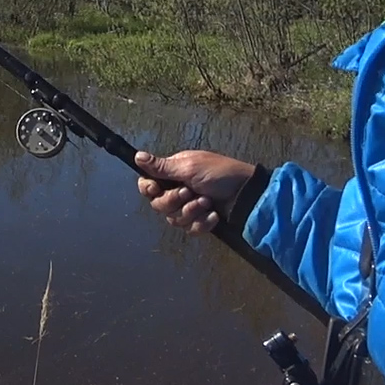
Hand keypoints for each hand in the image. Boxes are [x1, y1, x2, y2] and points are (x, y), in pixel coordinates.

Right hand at [135, 149, 256, 234]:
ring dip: (191, 212)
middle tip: (189, 192)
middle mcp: (177, 190)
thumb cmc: (220, 174)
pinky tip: (214, 215)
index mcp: (172, 173)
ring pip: (173, 219)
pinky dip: (202, 223)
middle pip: (158, 204)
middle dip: (173, 201)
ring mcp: (189, 207)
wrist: (247, 195)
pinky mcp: (200, 221)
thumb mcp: (189, 168)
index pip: (147, 184)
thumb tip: (137, 155)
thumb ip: (162, 167)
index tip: (155, 189)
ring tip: (207, 203)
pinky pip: (190, 229)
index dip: (148, 189)